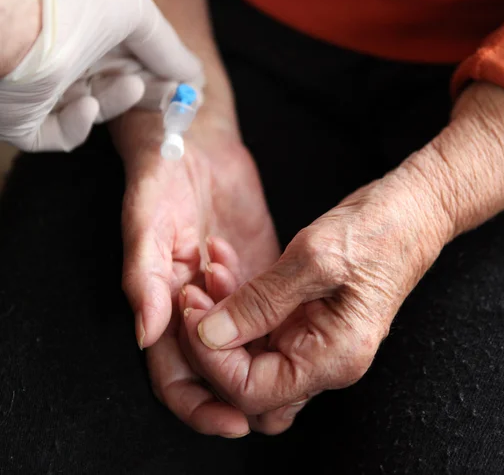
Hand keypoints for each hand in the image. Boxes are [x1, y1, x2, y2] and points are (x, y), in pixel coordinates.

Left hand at [0, 0, 200, 150]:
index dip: (162, 70)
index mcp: (87, 20)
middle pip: (116, 81)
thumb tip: (195, 75)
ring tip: (135, 87)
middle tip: (177, 102)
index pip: (130, 52)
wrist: (8, 17)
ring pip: (93, 106)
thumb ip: (167, 47)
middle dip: (150, 91)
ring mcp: (41, 85)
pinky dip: (79, 124)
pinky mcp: (23, 118)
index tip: (190, 89)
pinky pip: (59, 133)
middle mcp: (64, 50)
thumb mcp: (134, 10)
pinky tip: (86, 106)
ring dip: (117, 100)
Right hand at [113, 100, 279, 435]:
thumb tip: (146, 336)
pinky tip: (300, 326)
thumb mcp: (148, 221)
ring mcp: (228, 292)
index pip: (174, 372)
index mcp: (161, 304)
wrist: (196, 141)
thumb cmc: (161, 177)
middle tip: (279, 408)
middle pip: (215, 370)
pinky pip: (270, 314)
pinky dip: (282, 327)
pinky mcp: (257, 272)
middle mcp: (193, 308)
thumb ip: (146, 278)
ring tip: (295, 367)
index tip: (233, 420)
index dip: (198, 403)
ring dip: (266, 361)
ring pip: (246, 347)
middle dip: (241, 392)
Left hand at [177, 83, 503, 434]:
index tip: (193, 312)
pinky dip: (233, 305)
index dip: (212, 358)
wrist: (411, 212)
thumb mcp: (316, 259)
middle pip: (245, 387)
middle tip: (195, 301)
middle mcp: (322, 360)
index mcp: (333, 357)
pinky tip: (223, 269)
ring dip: (219, 325)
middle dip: (210, 349)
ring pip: (247, 359)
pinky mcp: (303, 321)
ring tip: (208, 278)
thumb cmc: (379, 232)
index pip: (251, 390)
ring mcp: (312, 342)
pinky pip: (256, 329)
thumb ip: (261, 302)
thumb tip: (210, 335)